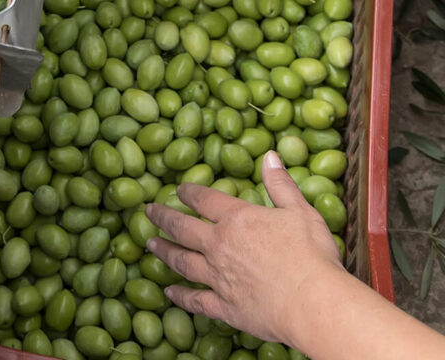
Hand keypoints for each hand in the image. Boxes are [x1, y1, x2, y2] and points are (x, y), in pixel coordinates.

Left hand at [144, 150, 343, 346]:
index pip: (204, 200)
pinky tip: (169, 292)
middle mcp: (219, 246)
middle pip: (182, 228)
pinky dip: (180, 296)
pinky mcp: (223, 306)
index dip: (189, 193)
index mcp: (236, 220)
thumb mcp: (301, 211)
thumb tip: (269, 156)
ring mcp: (217, 277)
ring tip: (150, 245)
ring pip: (182, 261)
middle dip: (163, 218)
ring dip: (164, 251)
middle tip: (148, 212)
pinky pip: (195, 299)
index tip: (178, 190)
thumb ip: (281, 184)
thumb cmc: (311, 254)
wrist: (313, 302)